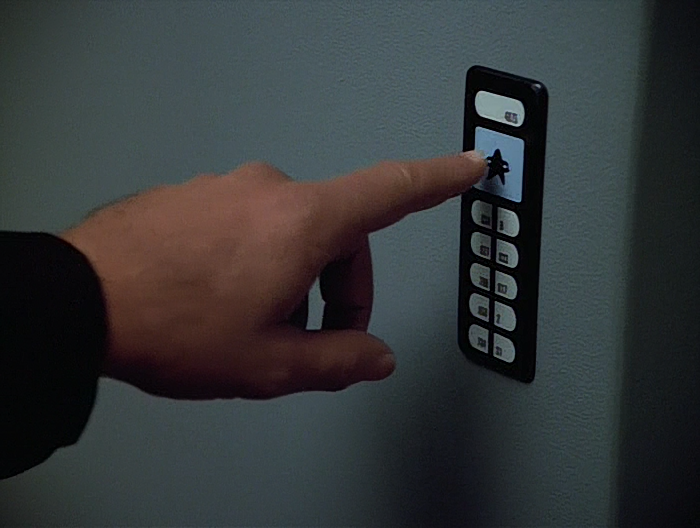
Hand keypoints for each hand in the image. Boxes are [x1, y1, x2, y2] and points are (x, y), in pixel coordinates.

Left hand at [61, 152, 484, 398]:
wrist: (81, 300)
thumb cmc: (170, 326)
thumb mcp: (269, 364)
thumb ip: (337, 361)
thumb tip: (376, 360)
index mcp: (302, 223)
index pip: (392, 190)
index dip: (439, 180)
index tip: (469, 165)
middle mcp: (270, 191)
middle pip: (339, 233)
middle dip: (339, 289)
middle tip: (312, 339)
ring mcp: (230, 187)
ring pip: (292, 232)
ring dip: (294, 278)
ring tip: (257, 325)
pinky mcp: (199, 193)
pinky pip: (251, 223)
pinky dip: (257, 260)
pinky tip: (224, 298)